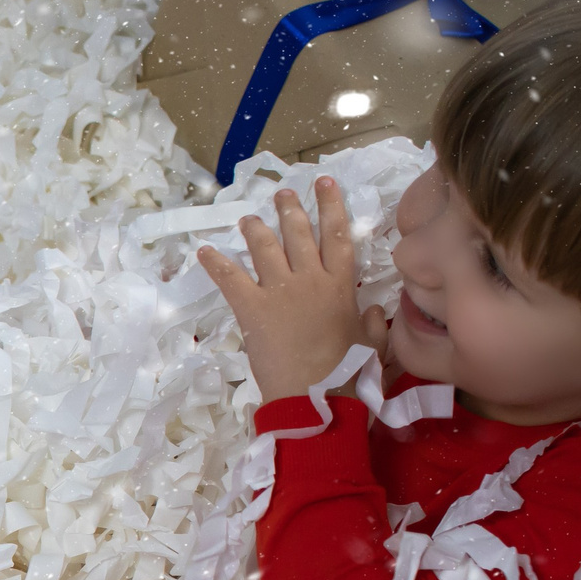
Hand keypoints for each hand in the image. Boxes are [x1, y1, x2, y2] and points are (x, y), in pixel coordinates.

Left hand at [195, 178, 388, 402]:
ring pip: (266, 248)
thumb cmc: (347, 373)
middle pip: (299, 234)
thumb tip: (376, 310)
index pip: (337, 236)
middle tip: (283, 194)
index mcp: (340, 286)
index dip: (331, 206)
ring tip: (248, 217)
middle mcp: (310, 280)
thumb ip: (375, 324)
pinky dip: (216, 264)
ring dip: (256, 229)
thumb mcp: (373, 345)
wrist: (315, 395)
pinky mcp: (253, 308)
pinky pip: (231, 279)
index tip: (324, 184)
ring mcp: (280, 291)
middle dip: (290, 210)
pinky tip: (204, 250)